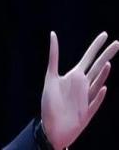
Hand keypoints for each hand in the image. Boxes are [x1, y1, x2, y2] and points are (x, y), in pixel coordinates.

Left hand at [41, 31, 118, 149]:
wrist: (50, 128)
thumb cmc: (50, 103)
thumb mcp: (50, 76)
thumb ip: (54, 56)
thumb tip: (52, 34)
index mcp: (75, 76)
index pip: (88, 57)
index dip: (96, 46)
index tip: (106, 34)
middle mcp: (83, 85)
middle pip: (97, 67)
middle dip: (106, 54)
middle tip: (117, 43)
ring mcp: (87, 98)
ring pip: (98, 83)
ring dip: (103, 73)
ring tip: (108, 62)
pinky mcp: (87, 112)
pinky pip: (94, 102)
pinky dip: (99, 95)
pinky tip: (104, 87)